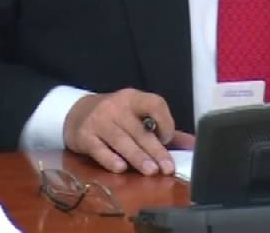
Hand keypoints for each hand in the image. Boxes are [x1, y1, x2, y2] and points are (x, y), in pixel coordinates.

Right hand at [64, 88, 187, 174]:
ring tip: (151, 171)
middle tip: (167, 168)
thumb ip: (163, 128)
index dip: (166, 121)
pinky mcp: (84, 135)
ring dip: (137, 157)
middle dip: (155, 150)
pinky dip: (111, 159)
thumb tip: (193, 144)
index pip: (154, 104)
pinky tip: (122, 168)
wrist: (76, 114)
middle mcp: (116, 106)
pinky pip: (99, 149)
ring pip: (121, 141)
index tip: (168, 138)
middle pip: (139, 130)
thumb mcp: (137, 115)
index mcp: (133, 98)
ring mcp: (98, 120)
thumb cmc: (115, 117)